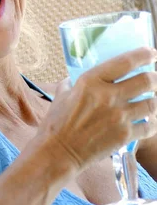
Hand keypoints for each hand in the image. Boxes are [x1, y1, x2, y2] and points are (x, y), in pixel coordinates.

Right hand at [37, 47, 156, 171]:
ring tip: (151, 99)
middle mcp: (109, 96)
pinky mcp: (125, 135)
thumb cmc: (57, 122)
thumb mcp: (62, 94)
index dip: (143, 55)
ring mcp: (119, 116)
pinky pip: (149, 126)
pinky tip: (149, 121)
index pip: (125, 62)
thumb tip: (76, 78)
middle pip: (146, 81)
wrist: (59, 152)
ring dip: (154, 100)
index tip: (152, 52)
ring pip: (151, 103)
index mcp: (91, 81)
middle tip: (155, 78)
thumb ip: (72, 83)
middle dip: (155, 78)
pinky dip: (152, 123)